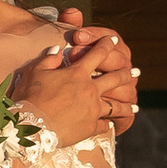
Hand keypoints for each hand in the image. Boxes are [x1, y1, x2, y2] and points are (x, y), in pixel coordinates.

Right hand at [10, 13, 138, 143]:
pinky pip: (104, 125)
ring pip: (116, 106)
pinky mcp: (90, 127)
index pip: (97, 53)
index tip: (114, 40)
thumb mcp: (35, 71)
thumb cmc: (30, 96)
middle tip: (136, 72)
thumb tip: (58, 49)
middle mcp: (90, 89)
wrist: (31, 125)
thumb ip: (49, 59)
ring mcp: (92, 109)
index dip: (107, 44)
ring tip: (135, 106)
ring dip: (127, 105)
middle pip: (115, 79)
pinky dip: (108, 125)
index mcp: (78, 73)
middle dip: (127, 73)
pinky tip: (112, 125)